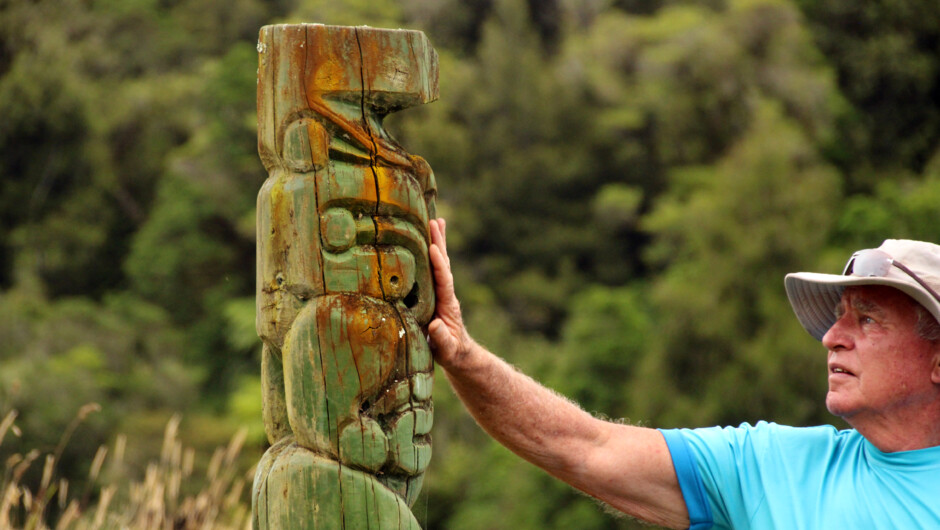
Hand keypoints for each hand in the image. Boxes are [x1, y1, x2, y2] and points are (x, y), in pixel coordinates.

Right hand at [427, 218, 471, 367]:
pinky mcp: (436, 292)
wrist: (458, 353)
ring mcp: (442, 291)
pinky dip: (432, 252)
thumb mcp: (446, 350)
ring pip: (440, 263)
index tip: (434, 249)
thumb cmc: (450, 353)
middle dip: (439, 243)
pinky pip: (433, 269)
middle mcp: (446, 293)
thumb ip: (442, 340)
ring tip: (436, 220)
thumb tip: (436, 326)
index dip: (439, 266)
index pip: (443, 281)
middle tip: (435, 221)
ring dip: (438, 242)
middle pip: (443, 264)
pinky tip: (430, 240)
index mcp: (447, 304)